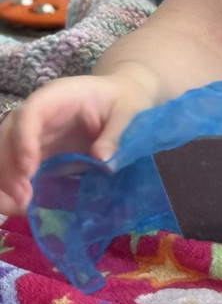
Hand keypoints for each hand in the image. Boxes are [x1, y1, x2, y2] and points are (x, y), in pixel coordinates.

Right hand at [0, 73, 153, 214]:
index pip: (29, 115)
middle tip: (22, 199)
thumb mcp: (128, 111)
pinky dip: (14, 187)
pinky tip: (24, 206)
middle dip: (9, 168)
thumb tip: (101, 160)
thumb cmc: (124, 100)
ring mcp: (33, 134)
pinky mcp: (37, 151)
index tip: (29, 170)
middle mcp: (37, 115)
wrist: (120, 99)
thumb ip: (115, 134)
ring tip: (21, 207)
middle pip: (6, 137)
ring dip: (6, 181)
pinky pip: (16, 168)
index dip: (23, 141)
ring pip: (5, 154)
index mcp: (56, 97)